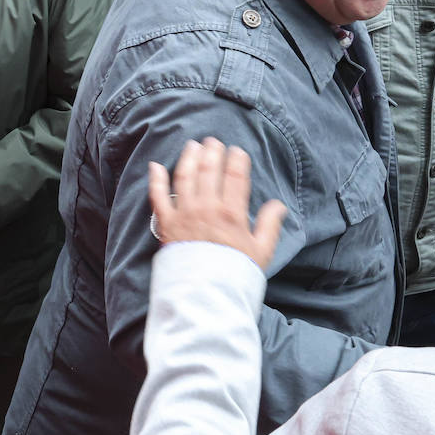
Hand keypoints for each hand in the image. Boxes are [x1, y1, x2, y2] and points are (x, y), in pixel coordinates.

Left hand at [147, 138, 285, 270]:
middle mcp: (206, 208)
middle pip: (209, 171)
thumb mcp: (261, 251)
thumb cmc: (235, 273)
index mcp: (231, 213)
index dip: (236, 160)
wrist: (206, 293)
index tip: (237, 150)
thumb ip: (270, 225)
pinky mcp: (165, 223)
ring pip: (184, 177)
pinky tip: (155, 166)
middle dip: (212, 152)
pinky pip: (157, 196)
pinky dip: (155, 179)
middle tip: (213, 141)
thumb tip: (279, 205)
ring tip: (192, 146)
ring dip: (188, 158)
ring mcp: (184, 213)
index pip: (235, 177)